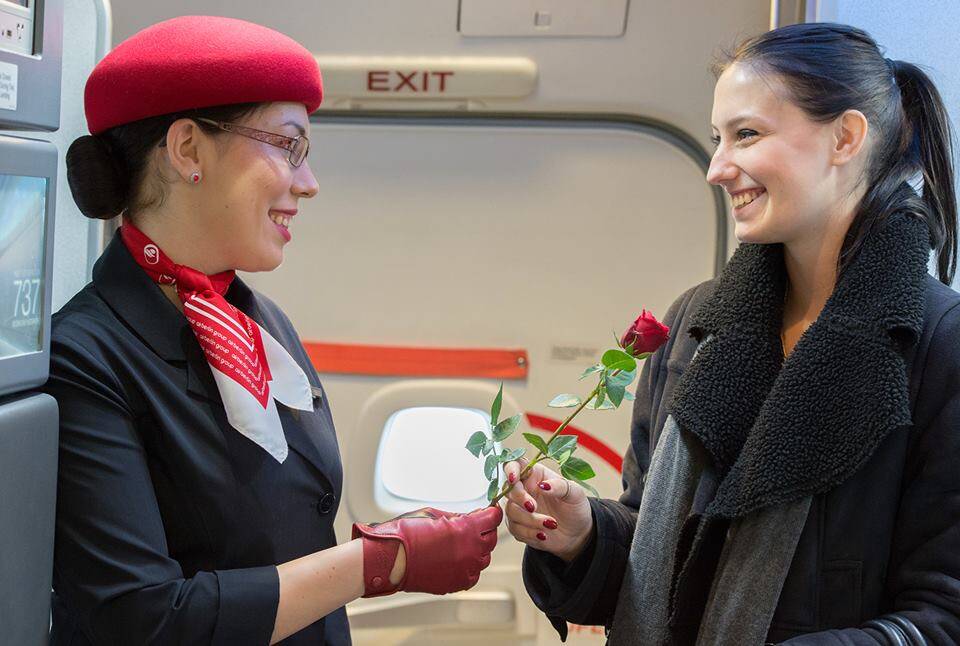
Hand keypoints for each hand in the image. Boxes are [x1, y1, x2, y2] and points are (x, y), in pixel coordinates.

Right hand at [353, 505, 501, 596]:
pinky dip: (469, 567)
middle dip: (485, 530)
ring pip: (483, 559)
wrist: (389, 559)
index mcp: (466, 529)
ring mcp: (465, 569)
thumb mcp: (434, 514)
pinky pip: (472, 575)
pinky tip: (456, 559)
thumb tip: (471, 517)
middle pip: (491, 539)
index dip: (491, 513)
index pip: (492, 519)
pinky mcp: (456, 583)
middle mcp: (470, 551)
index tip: (488, 511)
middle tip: (474, 526)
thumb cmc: (406, 533)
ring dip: (478, 549)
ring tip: (461, 543)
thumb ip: (458, 517)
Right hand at [502, 458, 593, 561]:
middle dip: (520, 498)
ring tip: (551, 524)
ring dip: (530, 519)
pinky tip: (544, 535)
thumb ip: (560, 486)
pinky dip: (529, 533)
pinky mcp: (518, 526)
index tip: (514, 479)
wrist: (577, 533)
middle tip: (533, 507)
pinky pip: (514, 529)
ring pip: (511, 511)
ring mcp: (519, 508)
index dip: (510, 469)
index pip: (515, 465)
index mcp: (535, 475)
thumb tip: (543, 485)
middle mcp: (524, 489)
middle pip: (508, 489)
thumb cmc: (575, 507)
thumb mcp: (575, 494)